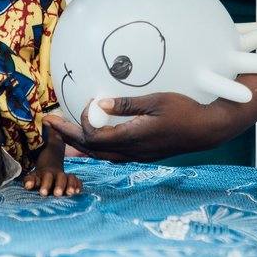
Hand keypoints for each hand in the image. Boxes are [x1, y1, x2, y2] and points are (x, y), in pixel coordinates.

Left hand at [23, 166, 81, 196]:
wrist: (50, 170)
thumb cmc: (40, 178)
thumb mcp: (33, 178)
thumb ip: (29, 181)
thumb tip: (28, 186)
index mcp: (47, 174)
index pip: (47, 177)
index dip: (45, 184)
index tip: (43, 193)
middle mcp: (58, 174)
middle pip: (61, 177)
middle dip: (60, 185)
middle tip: (57, 194)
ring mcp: (66, 177)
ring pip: (71, 177)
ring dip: (71, 185)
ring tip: (70, 193)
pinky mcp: (73, 181)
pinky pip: (78, 181)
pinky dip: (78, 185)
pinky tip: (77, 192)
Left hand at [43, 93, 232, 162]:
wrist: (207, 129)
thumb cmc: (184, 111)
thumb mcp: (155, 101)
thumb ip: (125, 105)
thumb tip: (98, 104)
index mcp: (133, 138)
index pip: (94, 136)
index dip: (84, 121)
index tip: (89, 102)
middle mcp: (132, 152)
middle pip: (91, 149)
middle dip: (68, 136)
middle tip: (49, 123)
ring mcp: (138, 156)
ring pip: (100, 154)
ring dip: (80, 143)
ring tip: (64, 132)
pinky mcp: (143, 154)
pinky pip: (112, 154)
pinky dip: (97, 146)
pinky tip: (93, 138)